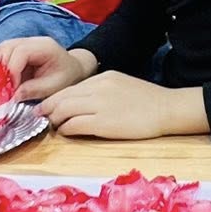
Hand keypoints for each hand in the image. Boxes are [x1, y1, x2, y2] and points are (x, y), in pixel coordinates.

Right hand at [0, 37, 94, 100]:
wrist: (71, 69)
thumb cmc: (66, 77)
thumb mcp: (54, 87)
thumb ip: (34, 90)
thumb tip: (13, 96)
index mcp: (44, 46)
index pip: (21, 52)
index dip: (12, 71)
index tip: (11, 89)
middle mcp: (31, 41)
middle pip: (6, 47)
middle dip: (0, 70)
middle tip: (1, 89)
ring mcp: (21, 43)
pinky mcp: (14, 49)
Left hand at [40, 72, 201, 138]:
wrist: (168, 109)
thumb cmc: (148, 101)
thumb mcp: (121, 85)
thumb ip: (99, 91)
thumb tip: (79, 102)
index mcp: (102, 78)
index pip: (69, 88)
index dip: (54, 99)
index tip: (47, 107)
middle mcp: (98, 88)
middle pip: (62, 97)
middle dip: (48, 109)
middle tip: (43, 118)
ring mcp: (100, 105)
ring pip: (64, 110)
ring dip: (55, 120)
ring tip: (55, 127)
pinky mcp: (103, 123)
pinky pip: (74, 125)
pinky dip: (66, 129)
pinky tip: (67, 133)